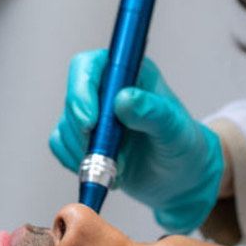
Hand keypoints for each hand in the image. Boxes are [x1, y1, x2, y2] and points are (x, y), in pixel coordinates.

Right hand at [49, 49, 224, 232]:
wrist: (181, 179)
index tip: (91, 122)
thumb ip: (153, 113)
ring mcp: (93, 114)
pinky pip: (60, 146)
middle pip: (73, 98)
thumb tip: (123, 98)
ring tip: (119, 168)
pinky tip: (105, 174)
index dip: (82, 90)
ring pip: (65, 126)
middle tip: (108, 157)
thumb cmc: (184, 147)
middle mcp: (107, 89)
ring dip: (84, 152)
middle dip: (85, 131)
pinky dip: (75, 163)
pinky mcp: (82, 138)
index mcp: (131, 74)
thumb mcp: (176, 131)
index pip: (91, 66)